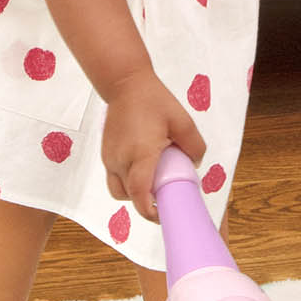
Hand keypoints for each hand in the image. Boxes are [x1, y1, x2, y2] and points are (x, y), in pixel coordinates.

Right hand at [99, 71, 207, 220]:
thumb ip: (194, 146)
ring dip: (135, 194)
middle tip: (164, 196)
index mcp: (141, 154)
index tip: (164, 215)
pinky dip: (128, 182)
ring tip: (152, 182)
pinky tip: (143, 168)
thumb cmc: (154, 101)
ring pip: (119, 191)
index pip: (140, 194)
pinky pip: (115, 178)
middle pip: (130, 197)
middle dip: (146, 203)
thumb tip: (194, 165)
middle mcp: (121, 160)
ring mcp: (110, 158)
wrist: (125, 84)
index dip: (150, 212)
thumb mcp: (183, 121)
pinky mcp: (106, 154)